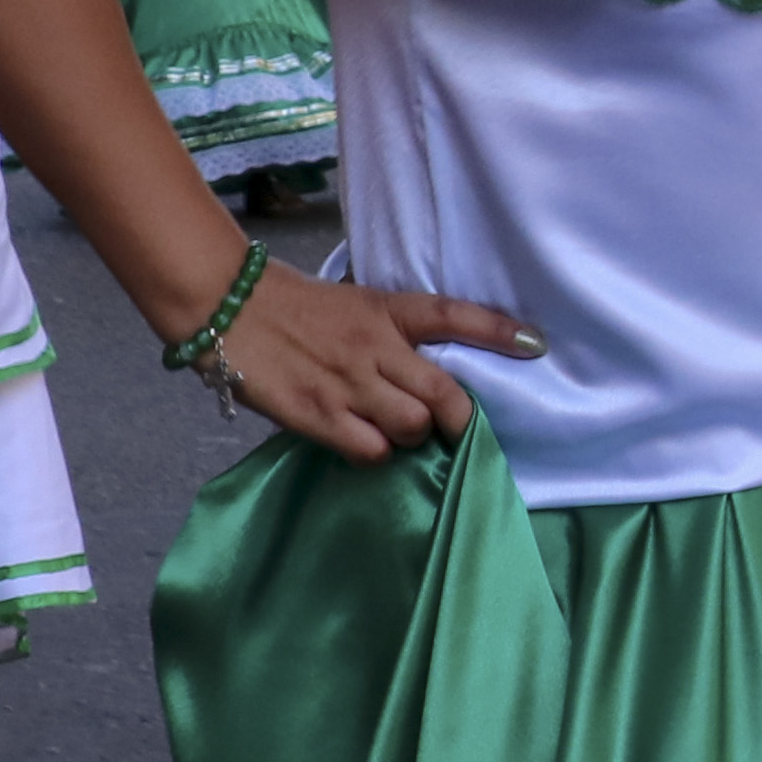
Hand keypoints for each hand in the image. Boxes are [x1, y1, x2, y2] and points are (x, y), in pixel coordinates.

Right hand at [179, 260, 541, 463]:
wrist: (226, 306)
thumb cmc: (293, 308)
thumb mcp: (352, 306)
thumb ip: (390, 337)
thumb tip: (426, 375)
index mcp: (385, 311)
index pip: (452, 316)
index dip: (497, 331)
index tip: (535, 344)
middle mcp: (374, 348)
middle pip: (444, 394)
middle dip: (458, 419)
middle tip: (453, 429)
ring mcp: (348, 384)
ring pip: (411, 428)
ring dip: (410, 437)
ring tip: (391, 431)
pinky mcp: (318, 415)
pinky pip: (370, 451)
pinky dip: (374, 454)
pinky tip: (360, 443)